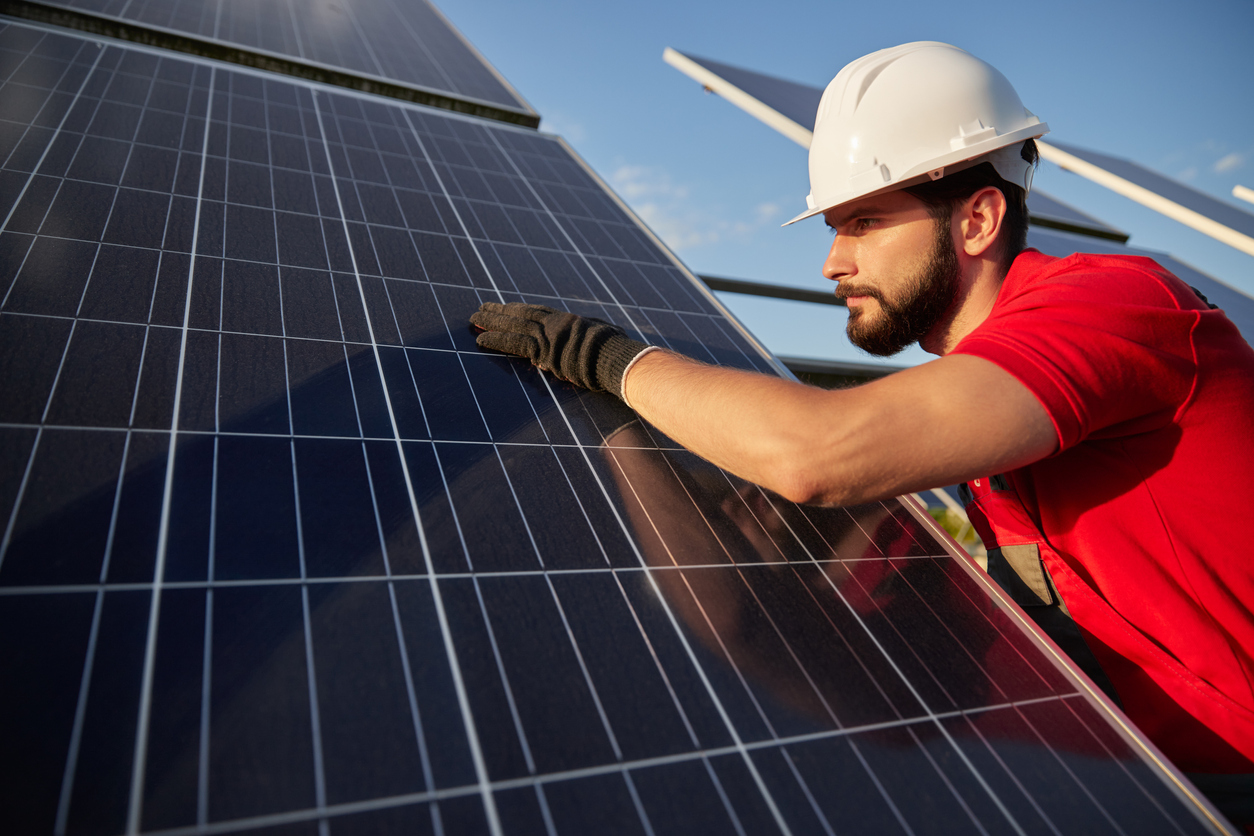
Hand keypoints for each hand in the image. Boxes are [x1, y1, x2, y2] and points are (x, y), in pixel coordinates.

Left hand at [470, 302, 650, 398]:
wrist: (618, 359)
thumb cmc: (618, 353)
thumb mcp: (605, 337)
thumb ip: (592, 335)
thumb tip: (597, 336)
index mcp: (570, 321)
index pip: (539, 313)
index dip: (519, 311)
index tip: (505, 308)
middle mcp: (557, 323)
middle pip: (523, 314)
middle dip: (501, 311)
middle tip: (482, 308)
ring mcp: (550, 334)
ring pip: (514, 324)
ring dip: (491, 321)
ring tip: (473, 318)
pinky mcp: (544, 349)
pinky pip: (514, 343)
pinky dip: (496, 340)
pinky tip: (480, 338)